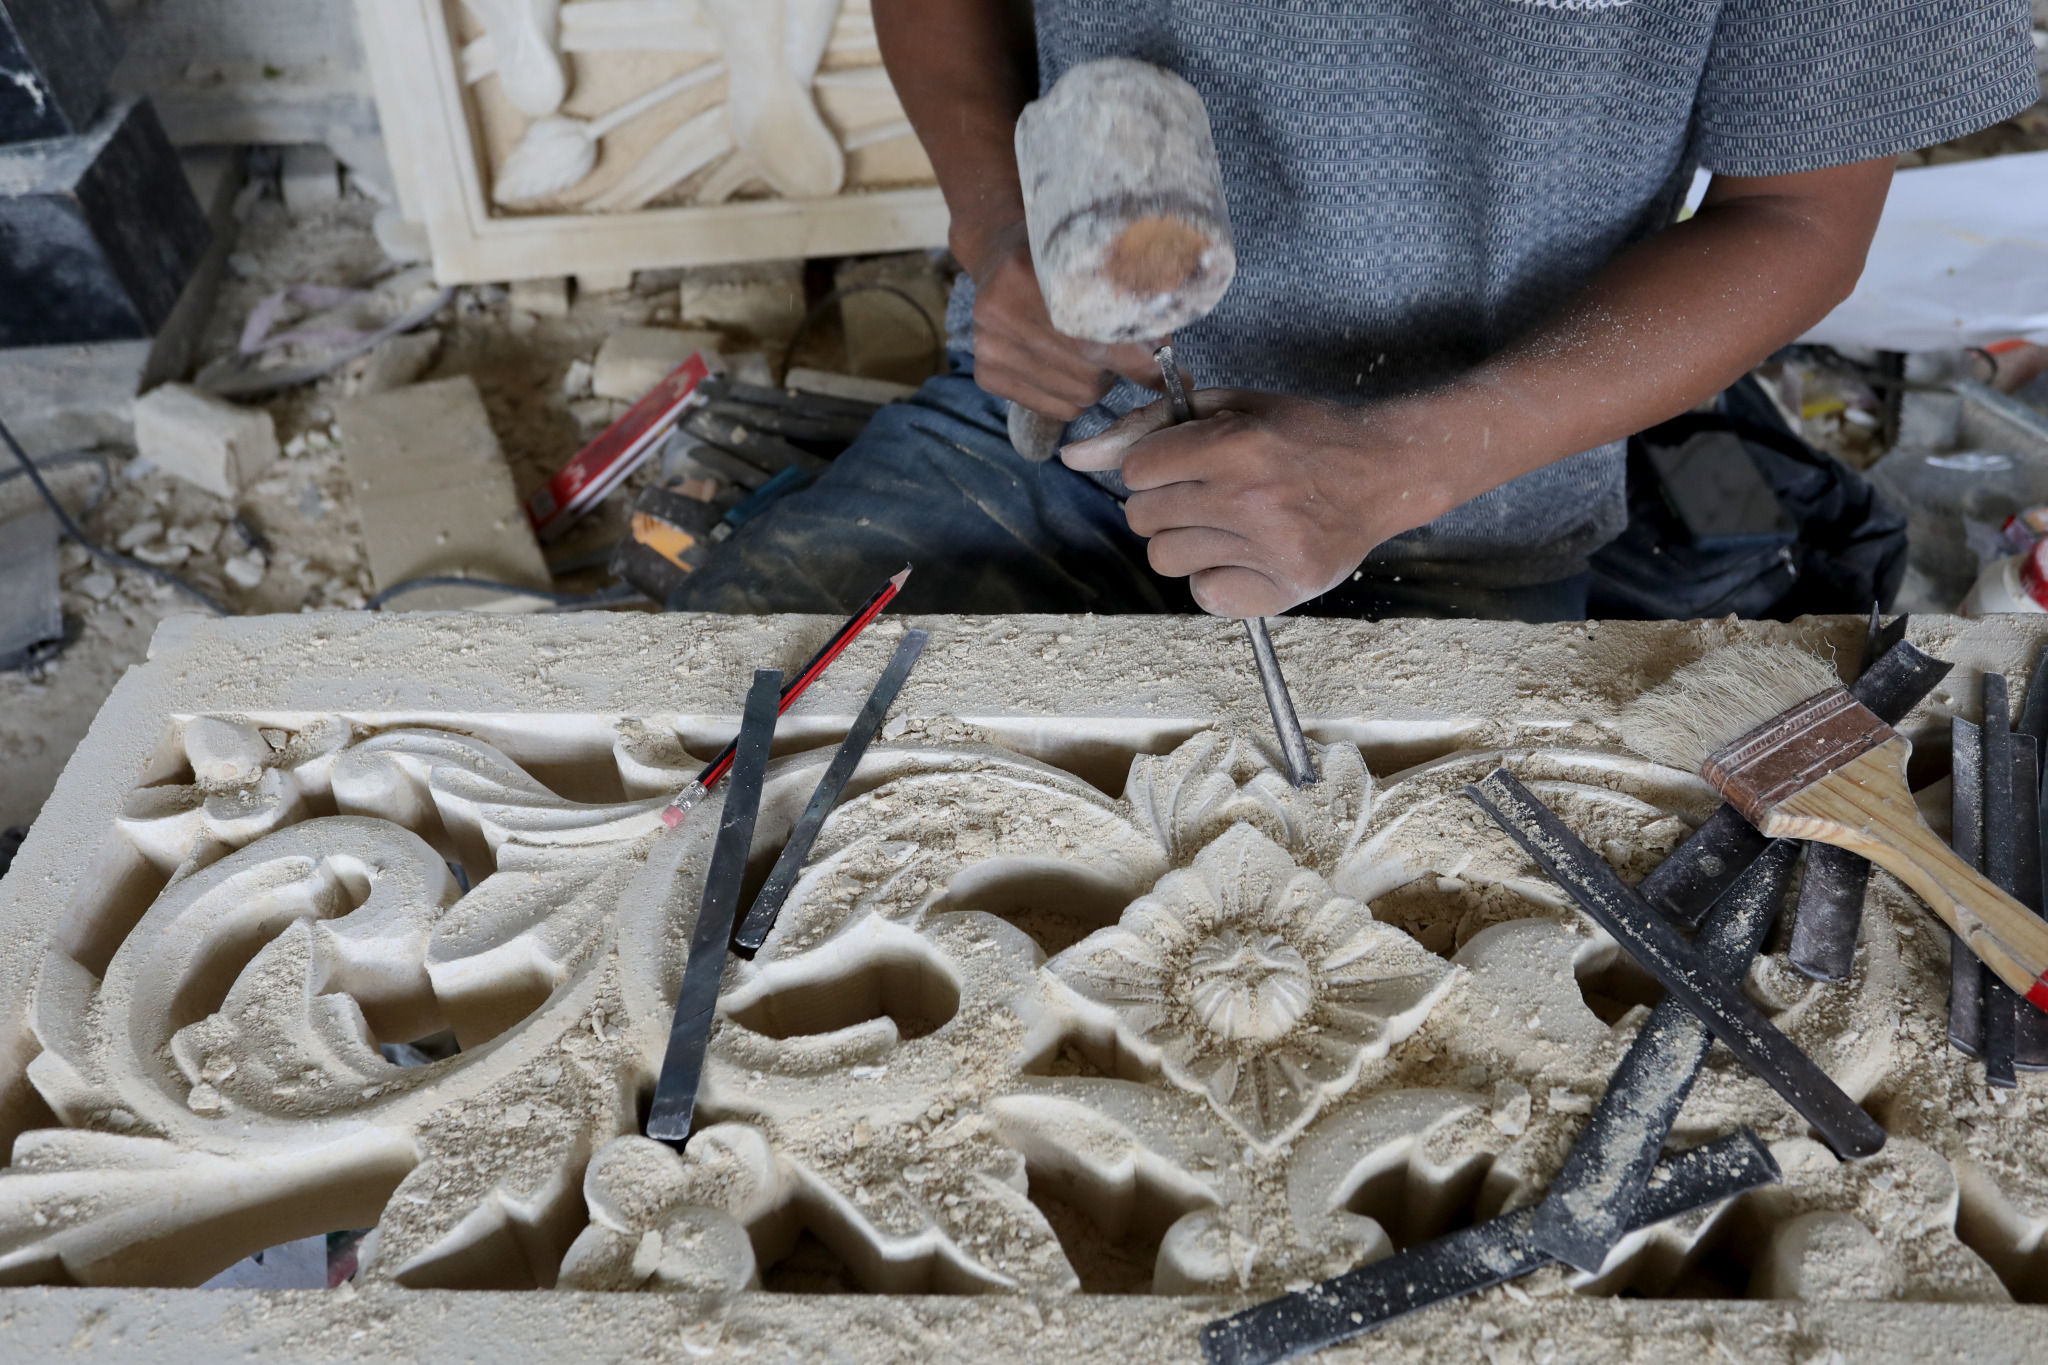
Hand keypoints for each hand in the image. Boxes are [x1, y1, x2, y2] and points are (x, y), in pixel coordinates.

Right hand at [962, 221, 1165, 419]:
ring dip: (1097, 382)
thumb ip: (1130, 295)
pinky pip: (1055, 408)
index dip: (1142, 361)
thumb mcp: (1094, 257)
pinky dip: (1074, 396)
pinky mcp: (986, 373)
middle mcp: (1000, 312)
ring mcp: (988, 346)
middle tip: (1121, 350)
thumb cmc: (1059, 258)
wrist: (999, 253)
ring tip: (1090, 354)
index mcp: (1027, 273)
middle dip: (1118, 368)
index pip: (1098, 337)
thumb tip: (1165, 349)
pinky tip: (1067, 367)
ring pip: (1077, 396)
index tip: (1175, 376)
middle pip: (1091, 374)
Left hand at [1061, 389, 1462, 616]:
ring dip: (1184, 541)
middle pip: (1143, 518)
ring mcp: (1270, 549)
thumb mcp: (1230, 409)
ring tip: (1226, 523)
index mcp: (1237, 445)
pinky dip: (1217, 578)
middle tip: (1208, 493)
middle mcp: (1251, 499)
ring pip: (1166, 559)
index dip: (1154, 465)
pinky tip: (1245, 554)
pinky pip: (1204, 595)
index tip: (1186, 461)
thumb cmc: (1300, 434)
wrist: (1384, 471)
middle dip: (1164, 503)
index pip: (1137, 470)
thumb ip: (1150, 424)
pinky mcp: (1286, 588)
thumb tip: (1075, 457)